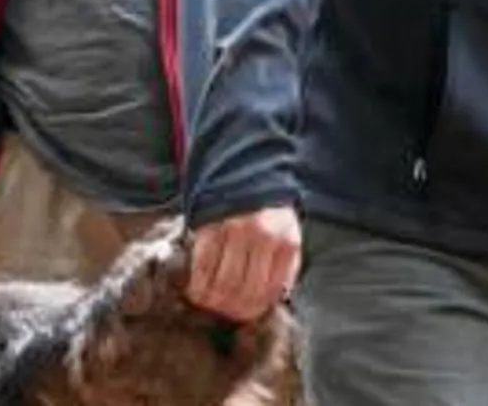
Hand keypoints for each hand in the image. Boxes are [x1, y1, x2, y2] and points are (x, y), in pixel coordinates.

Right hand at [186, 206, 300, 322]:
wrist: (244, 173)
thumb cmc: (269, 213)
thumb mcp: (289, 235)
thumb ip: (287, 267)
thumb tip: (276, 300)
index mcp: (285, 242)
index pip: (270, 291)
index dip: (256, 309)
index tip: (246, 313)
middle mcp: (262, 237)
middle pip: (246, 292)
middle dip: (235, 310)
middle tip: (228, 314)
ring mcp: (233, 231)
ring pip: (223, 285)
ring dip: (216, 303)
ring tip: (214, 306)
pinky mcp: (209, 228)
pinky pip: (202, 268)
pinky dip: (198, 287)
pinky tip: (198, 293)